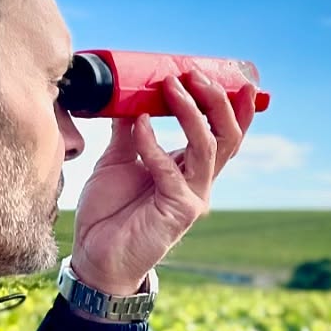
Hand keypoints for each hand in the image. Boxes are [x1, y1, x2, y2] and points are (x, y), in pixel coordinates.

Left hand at [68, 74, 257, 295]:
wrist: (95, 256)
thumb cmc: (110, 212)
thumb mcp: (118, 160)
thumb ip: (129, 132)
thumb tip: (130, 98)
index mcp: (190, 169)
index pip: (223, 134)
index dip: (236, 107)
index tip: (233, 77)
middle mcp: (199, 182)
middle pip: (226, 136)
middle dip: (216, 101)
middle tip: (194, 74)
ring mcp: (193, 197)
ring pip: (207, 147)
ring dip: (190, 113)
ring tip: (170, 87)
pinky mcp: (178, 211)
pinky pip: (170, 170)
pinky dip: (153, 144)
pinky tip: (138, 126)